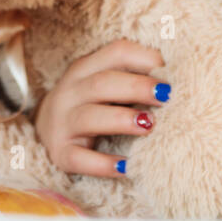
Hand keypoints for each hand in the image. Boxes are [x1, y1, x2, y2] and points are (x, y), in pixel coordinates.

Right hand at [33, 39, 167, 177]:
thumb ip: (131, 76)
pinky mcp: (61, 153)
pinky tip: (126, 167)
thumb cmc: (90, 104)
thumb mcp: (103, 83)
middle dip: (137, 87)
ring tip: (149, 125)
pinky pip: (79, 159)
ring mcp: (62, 123)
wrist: (44, 130)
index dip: (144, 58)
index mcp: (85, 68)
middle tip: (166, 96)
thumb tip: (176, 79)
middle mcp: (70, 92)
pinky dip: (102, 164)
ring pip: (89, 117)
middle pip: (102, 83)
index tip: (169, 70)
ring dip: (121, 119)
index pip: (116, 53)